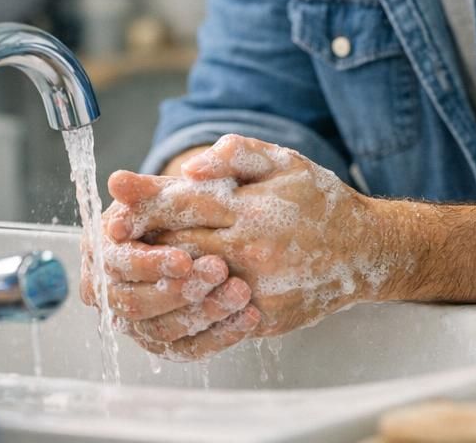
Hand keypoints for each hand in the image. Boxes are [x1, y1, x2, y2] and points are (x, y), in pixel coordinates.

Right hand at [81, 191, 260, 360]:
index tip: (184, 259)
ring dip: (205, 313)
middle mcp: (110, 291)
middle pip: (136, 304)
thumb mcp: (170, 191)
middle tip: (220, 271)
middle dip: (180, 290)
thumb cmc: (183, 204)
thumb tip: (117, 181)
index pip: (117, 265)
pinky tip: (247, 318)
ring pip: (162, 331)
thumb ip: (146, 188)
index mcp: (102, 249)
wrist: (207, 229)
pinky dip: (219, 336)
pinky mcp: (164, 343)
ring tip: (241, 293)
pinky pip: (187, 350)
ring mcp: (135, 322)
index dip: (150, 264)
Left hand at [105, 135, 391, 342]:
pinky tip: (162, 297)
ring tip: (128, 262)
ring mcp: (257, 290)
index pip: (187, 202)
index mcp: (254, 208)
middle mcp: (253, 251)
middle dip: (141, 236)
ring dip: (156, 275)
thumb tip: (192, 167)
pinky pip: (212, 319)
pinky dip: (184, 308)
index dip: (147, 197)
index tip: (115, 189)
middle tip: (109, 229)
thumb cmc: (319, 199)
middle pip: (179, 245)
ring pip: (190, 287)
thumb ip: (238, 154)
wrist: (366, 251)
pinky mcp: (262, 320)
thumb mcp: (285, 161)